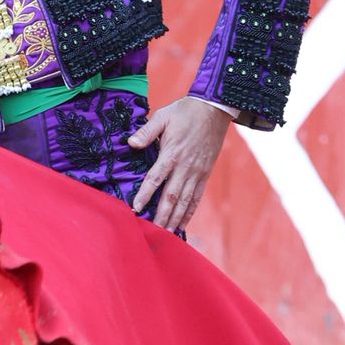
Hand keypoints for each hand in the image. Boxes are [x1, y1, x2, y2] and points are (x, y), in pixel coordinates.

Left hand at [127, 97, 230, 233]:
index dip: (145, 195)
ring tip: (166, 235)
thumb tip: (131, 143)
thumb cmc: (185, 112)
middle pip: (171, 196)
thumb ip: (146, 132)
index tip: (136, 209)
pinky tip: (182, 224)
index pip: (155, 178)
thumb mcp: (162, 116)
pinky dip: (189, 213)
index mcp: (171, 153)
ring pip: (184, 201)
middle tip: (152, 232)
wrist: (214, 110)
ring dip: (175, 219)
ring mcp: (196, 173)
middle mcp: (185, 167)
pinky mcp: (205, 175)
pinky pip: (196, 198)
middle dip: (161, 216)